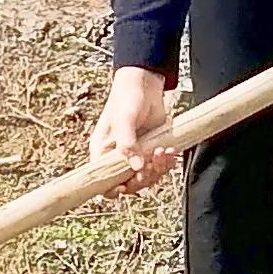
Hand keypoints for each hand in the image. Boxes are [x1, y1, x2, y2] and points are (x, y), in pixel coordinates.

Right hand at [92, 67, 175, 186]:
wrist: (146, 84)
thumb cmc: (127, 98)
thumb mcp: (124, 119)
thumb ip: (127, 144)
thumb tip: (136, 167)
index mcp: (103, 151)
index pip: (102, 181)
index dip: (112, 189)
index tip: (125, 186)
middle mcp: (117, 156)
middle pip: (127, 183)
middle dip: (142, 177)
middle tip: (152, 163)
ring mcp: (135, 155)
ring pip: (145, 177)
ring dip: (157, 169)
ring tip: (163, 151)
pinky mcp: (150, 152)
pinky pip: (158, 168)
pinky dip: (165, 163)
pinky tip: (170, 151)